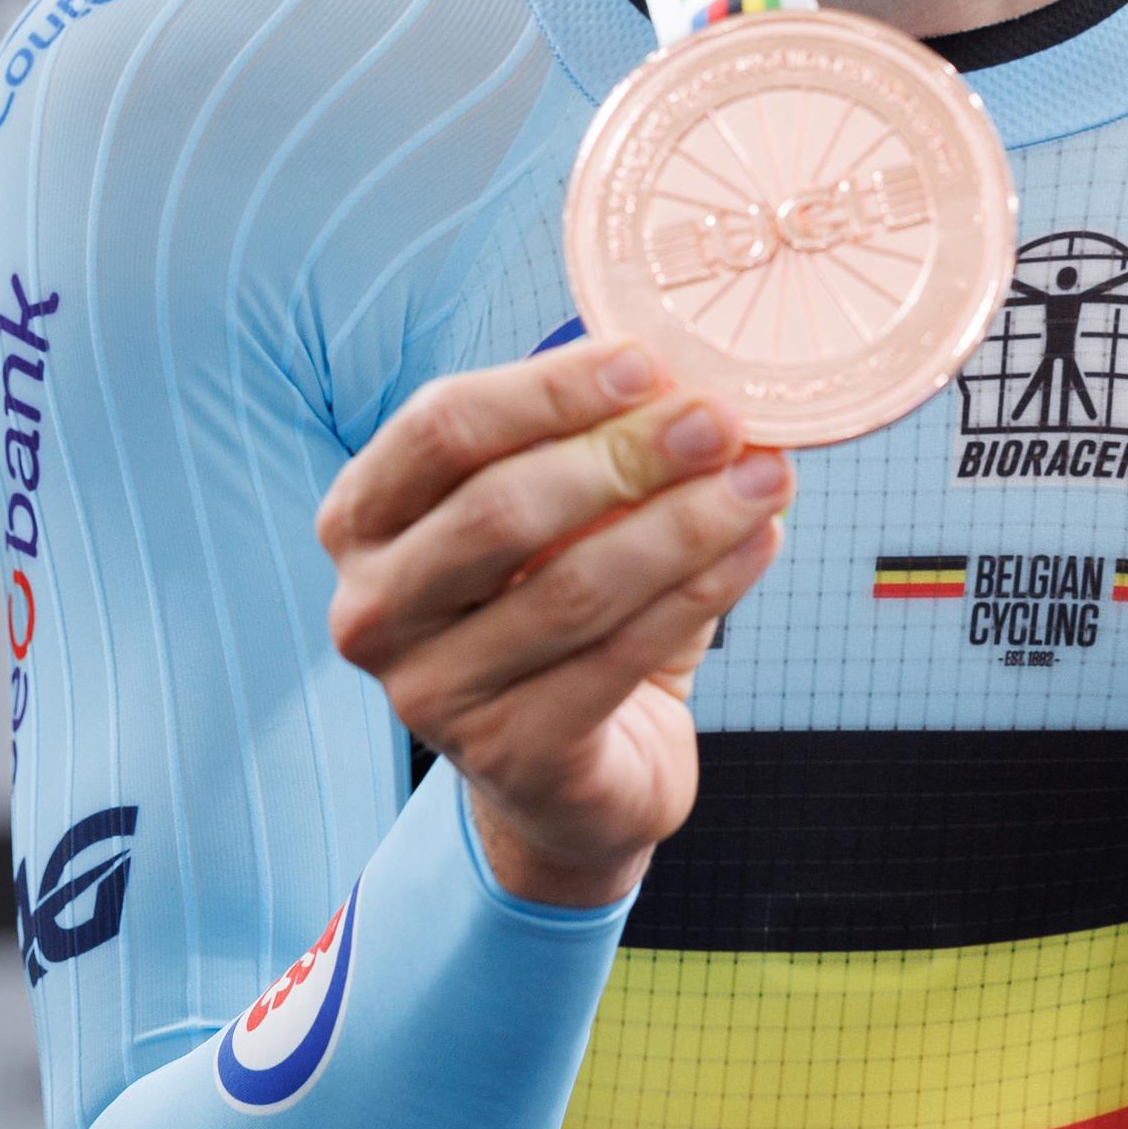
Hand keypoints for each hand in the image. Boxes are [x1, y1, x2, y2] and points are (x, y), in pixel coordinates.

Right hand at [315, 338, 791, 906]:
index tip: (647, 362)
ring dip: (684, 523)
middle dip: (626, 454)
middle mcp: (372, 608)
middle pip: (501, 509)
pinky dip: (702, 592)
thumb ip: (590, 436)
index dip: (547, 390)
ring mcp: (431, 695)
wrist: (576, 766)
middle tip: (721, 420)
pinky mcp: (510, 756)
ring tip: (765, 479)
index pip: (442, 429)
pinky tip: (757, 544)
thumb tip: (690, 369)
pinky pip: (619, 657)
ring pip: (572, 588)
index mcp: (363, 517)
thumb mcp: (550, 507)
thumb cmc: (555, 598)